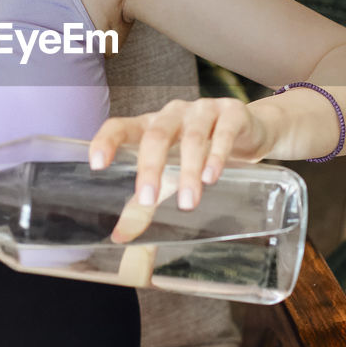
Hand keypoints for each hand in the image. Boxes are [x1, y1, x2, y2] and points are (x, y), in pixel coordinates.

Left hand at [89, 97, 275, 242]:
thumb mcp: (170, 175)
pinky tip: (212, 176)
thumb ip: (145, 204)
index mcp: (150, 125)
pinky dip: (216, 155)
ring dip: (188, 170)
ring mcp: (203, 110)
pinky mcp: (232, 114)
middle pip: (157, 135)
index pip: (121, 126)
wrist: (248, 131)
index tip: (97, 164)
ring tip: (188, 201)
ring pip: (192, 138)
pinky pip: (223, 132)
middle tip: (148, 199)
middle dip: (151, 167)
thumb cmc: (199, 152)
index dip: (107, 140)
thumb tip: (119, 236)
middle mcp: (173, 113)